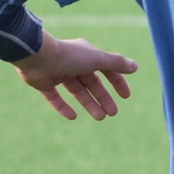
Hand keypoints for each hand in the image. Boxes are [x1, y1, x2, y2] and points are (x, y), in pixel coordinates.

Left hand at [16, 33, 137, 121]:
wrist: (37, 57)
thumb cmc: (69, 56)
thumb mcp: (97, 60)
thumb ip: (116, 63)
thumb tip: (135, 66)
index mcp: (86, 55)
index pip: (106, 69)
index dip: (117, 82)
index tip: (126, 96)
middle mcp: (73, 63)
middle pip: (92, 83)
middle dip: (104, 97)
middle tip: (113, 113)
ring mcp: (58, 73)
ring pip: (77, 91)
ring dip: (89, 104)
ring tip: (100, 118)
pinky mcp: (43, 83)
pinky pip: (55, 97)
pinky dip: (64, 107)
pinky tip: (73, 117)